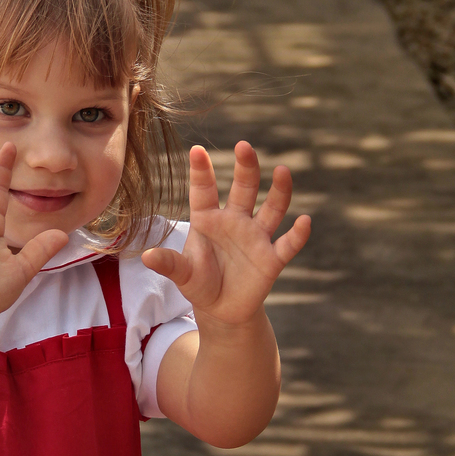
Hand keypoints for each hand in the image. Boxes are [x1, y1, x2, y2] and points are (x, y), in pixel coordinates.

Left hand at [141, 142, 309, 324]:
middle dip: (245, 168)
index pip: (204, 191)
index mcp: (208, 219)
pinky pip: (287, 244)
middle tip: (244, 146)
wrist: (222, 309)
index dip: (201, 172)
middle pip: (244, 189)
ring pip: (271, 209)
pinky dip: (297, 234)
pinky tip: (305, 221)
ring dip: (279, 191)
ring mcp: (256, 237)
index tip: (196, 151)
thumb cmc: (200, 283)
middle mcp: (235, 221)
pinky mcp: (272, 259)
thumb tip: (149, 257)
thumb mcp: (183, 275)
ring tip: (282, 172)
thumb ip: (170, 264)